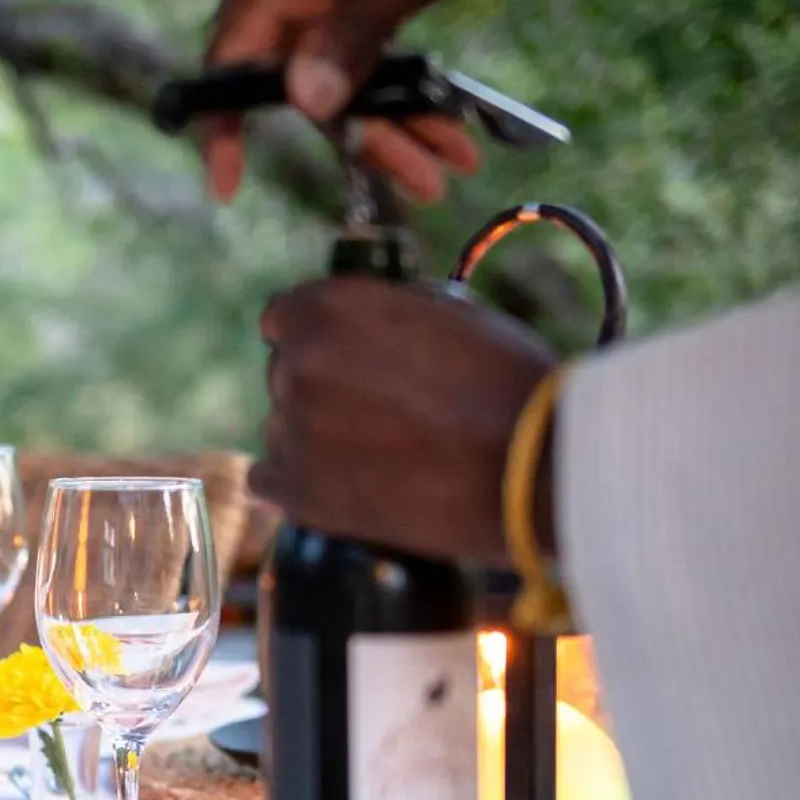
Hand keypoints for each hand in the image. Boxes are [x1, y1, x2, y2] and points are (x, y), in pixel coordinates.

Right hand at [203, 0, 498, 203]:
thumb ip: (357, 30)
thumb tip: (305, 102)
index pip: (235, 53)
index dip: (224, 122)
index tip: (227, 182)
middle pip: (306, 78)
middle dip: (365, 137)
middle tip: (419, 184)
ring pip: (349, 75)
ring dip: (401, 125)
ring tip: (451, 168)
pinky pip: (379, 53)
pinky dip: (414, 92)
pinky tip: (453, 130)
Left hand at [254, 276, 557, 563]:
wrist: (533, 468)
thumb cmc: (508, 384)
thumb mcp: (448, 313)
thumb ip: (385, 314)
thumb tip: (359, 327)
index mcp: (331, 307)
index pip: (283, 317)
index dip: (315, 336)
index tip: (343, 358)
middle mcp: (299, 363)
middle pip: (285, 373)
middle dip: (321, 389)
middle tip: (378, 415)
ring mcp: (294, 430)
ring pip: (283, 428)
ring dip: (315, 439)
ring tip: (382, 458)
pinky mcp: (299, 492)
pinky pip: (266, 482)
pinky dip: (296, 485)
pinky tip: (338, 488)